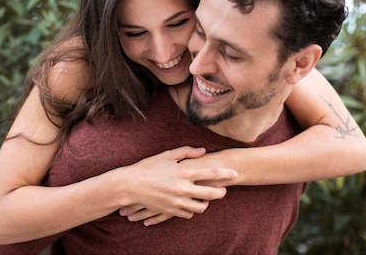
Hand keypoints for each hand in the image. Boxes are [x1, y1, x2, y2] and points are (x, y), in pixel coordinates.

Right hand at [118, 146, 235, 224]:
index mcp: (184, 172)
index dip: (226, 174)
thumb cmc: (148, 167)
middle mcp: (183, 188)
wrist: (130, 185)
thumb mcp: (166, 155)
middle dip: (221, 192)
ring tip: (206, 197)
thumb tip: (202, 151)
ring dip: (206, 202)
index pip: (212, 174)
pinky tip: (190, 203)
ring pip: (201, 207)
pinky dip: (192, 210)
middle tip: (224, 190)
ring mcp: (177, 202)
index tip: (235, 174)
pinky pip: (189, 214)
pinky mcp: (171, 211)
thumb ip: (186, 152)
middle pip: (212, 194)